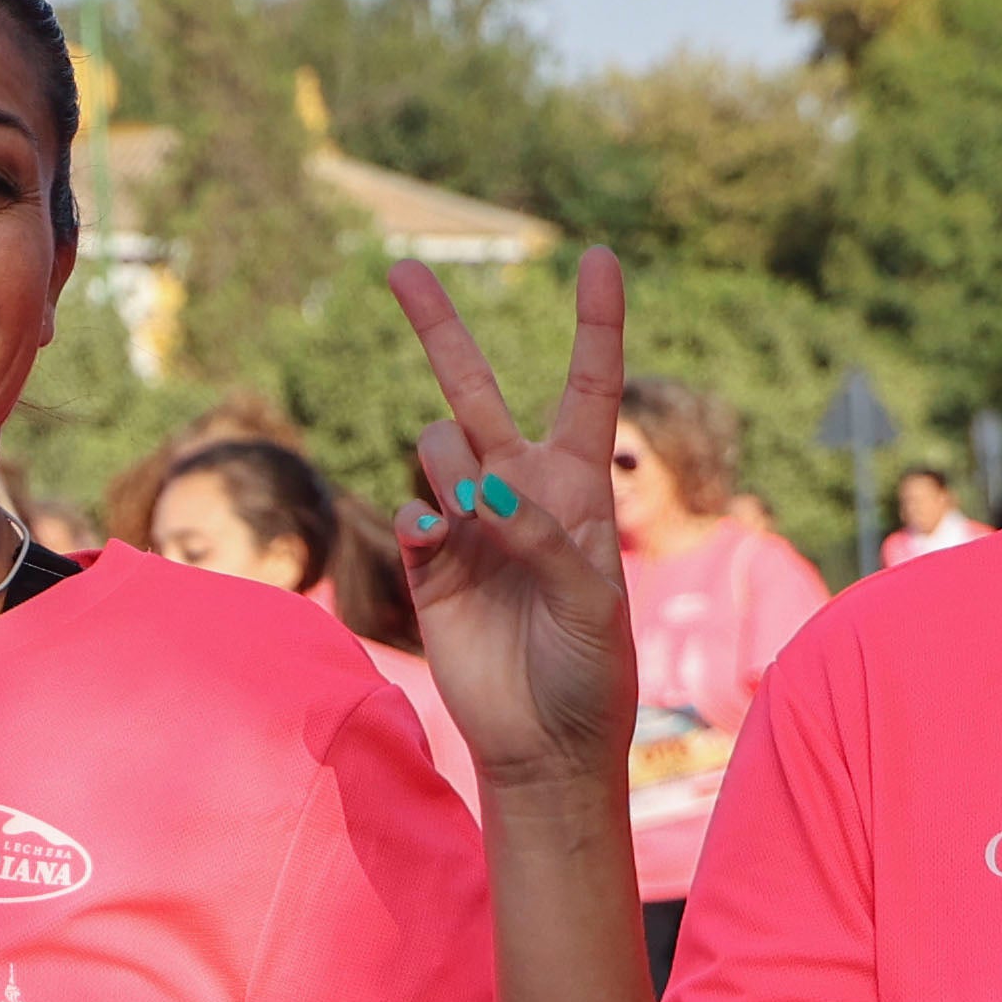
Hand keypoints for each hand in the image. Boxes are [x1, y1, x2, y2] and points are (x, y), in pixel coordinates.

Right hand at [385, 250, 648, 793]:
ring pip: (436, 446)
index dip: (596, 323)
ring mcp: (467, 523)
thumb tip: (483, 491)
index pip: (589, 386)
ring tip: (475, 520)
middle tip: (400, 267)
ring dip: (451, 467)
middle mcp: (519, 491)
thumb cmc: (592, 672)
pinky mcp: (427, 563)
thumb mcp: (594, 602)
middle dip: (438, 329)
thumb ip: (547, 539)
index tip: (600, 257)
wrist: (542, 743)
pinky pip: (411, 511)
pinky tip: (441, 549)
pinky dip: (425, 522)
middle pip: (474, 389)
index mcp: (579, 486)